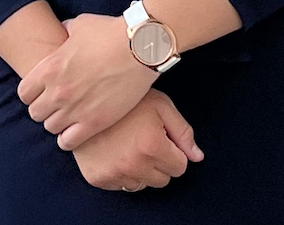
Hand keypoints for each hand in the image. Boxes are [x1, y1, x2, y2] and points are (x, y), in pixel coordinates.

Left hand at [17, 13, 155, 150]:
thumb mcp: (80, 25)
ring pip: (50, 128)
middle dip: (44, 108)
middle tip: (58, 104)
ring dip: (58, 123)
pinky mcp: (94, 123)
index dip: (32, 92)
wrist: (139, 47)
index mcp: (50, 68)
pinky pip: (68, 142)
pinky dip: (70, 138)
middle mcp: (58, 91)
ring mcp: (75, 109)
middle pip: (35, 113)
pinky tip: (78, 130)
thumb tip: (63, 32)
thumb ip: (65, 32)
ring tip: (70, 117)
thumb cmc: (111, 32)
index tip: (43, 91)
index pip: (24, 93)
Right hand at [73, 89, 203, 190]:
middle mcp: (134, 165)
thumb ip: (183, 132)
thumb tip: (197, 156)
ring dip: (141, 169)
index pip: (180, 167)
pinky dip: (122, 173)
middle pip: (163, 180)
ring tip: (129, 144)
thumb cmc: (128, 99)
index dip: (174, 151)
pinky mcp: (98, 178)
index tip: (163, 138)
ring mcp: (114, 173)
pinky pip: (121, 186)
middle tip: (145, 139)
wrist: (87, 97)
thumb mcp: (161, 105)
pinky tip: (115, 151)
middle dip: (160, 162)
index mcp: (152, 146)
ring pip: (142, 185)